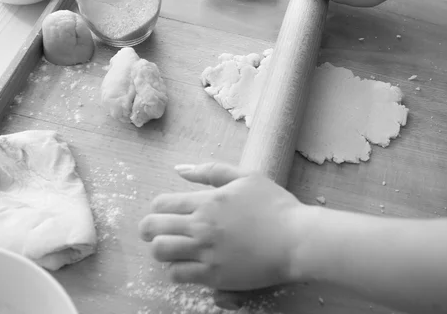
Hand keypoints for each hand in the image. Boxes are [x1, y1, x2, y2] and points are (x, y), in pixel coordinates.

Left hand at [138, 162, 310, 290]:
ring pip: (160, 252)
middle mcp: (200, 227)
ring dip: (162, 250)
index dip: (157, 208)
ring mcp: (205, 253)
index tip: (166, 213)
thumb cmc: (275, 206)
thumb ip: (210, 171)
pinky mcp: (213, 276)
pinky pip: (177, 275)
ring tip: (174, 249)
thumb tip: (180, 170)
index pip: (161, 204)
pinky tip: (189, 264)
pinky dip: (177, 270)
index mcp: (207, 201)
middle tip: (160, 232)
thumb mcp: (246, 177)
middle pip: (152, 229)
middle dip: (150, 229)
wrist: (296, 240)